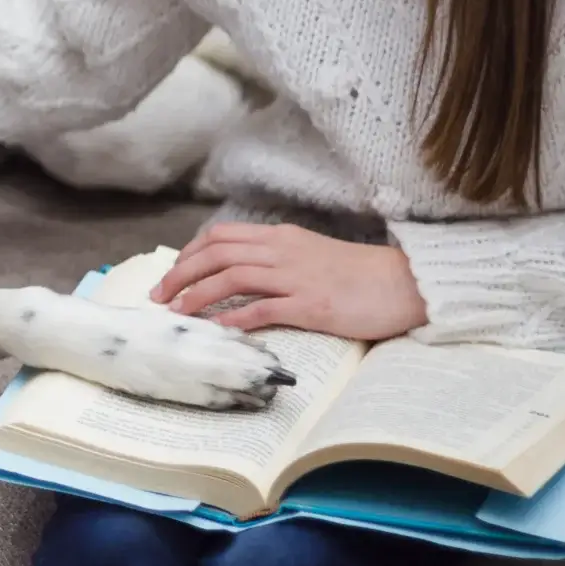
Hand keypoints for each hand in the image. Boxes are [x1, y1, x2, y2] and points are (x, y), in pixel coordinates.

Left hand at [151, 222, 428, 340]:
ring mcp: (296, 277)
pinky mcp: (311, 305)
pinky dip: (232, 318)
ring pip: (231, 277)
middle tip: (159, 296)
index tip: (173, 273)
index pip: (222, 236)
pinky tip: (214, 329)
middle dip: (181, 274)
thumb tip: (243, 272)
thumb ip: (278, 260)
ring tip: (176, 314)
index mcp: (282, 237)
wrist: (405, 284)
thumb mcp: (312, 256)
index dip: (189, 253)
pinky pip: (261, 309)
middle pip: (216, 253)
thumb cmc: (360, 274)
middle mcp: (283, 251)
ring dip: (196, 295)